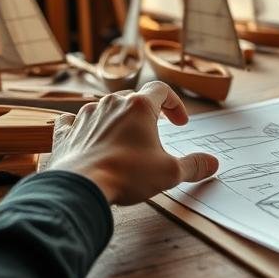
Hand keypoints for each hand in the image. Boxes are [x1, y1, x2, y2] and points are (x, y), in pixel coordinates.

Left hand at [47, 82, 217, 204]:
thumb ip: (193, 166)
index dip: (175, 104)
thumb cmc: (126, 174)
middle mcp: (111, 104)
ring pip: (106, 108)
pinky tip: (87, 136)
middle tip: (154, 130)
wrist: (80, 187)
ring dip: (117, 120)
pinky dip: (83, 126)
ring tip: (124, 139)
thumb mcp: (170, 173)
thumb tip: (212, 164)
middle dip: (147, 112)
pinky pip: (74, 120)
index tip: (179, 122)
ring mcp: (86, 115)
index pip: (162, 90)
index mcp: (139, 106)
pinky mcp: (66, 131)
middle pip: (134, 98)